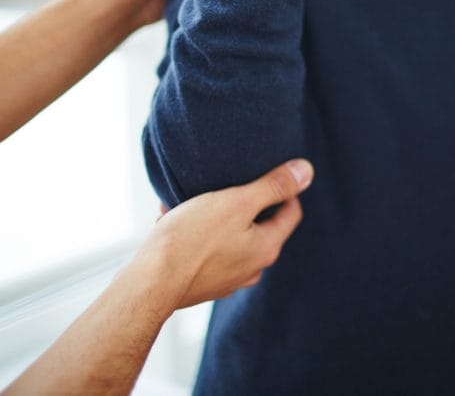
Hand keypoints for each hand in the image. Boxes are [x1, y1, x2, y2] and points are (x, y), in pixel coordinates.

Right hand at [135, 159, 313, 308]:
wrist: (148, 284)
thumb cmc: (191, 240)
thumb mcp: (236, 202)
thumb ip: (273, 186)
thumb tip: (306, 172)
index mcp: (266, 248)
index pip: (291, 212)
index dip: (282, 189)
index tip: (264, 174)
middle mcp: (252, 268)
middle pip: (259, 224)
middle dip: (241, 201)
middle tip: (222, 184)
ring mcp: (227, 279)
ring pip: (229, 236)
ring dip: (213, 216)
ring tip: (190, 201)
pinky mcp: (203, 284)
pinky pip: (206, 250)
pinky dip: (195, 233)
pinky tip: (174, 221)